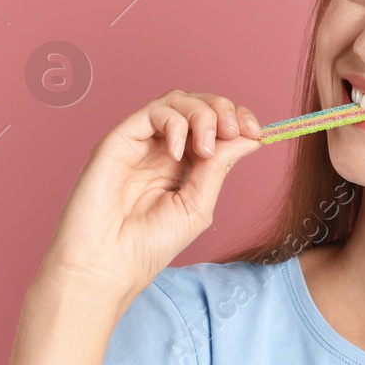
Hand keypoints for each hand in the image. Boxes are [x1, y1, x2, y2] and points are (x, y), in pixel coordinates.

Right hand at [40, 90, 263, 302]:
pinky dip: (174, 124)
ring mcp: (141, 142)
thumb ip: (219, 168)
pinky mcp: (119, 139)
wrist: (108, 264)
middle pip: (199, 105)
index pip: (216, 125)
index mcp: (185, 165)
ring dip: (203, 114)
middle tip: (235, 132)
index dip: (238, 120)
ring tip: (206, 147)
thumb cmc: (147, 245)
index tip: (257, 133)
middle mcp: (163, 148)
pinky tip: (178, 153)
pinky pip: (153, 111)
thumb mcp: (197, 205)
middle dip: (225, 110)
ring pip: (178, 100)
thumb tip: (249, 137)